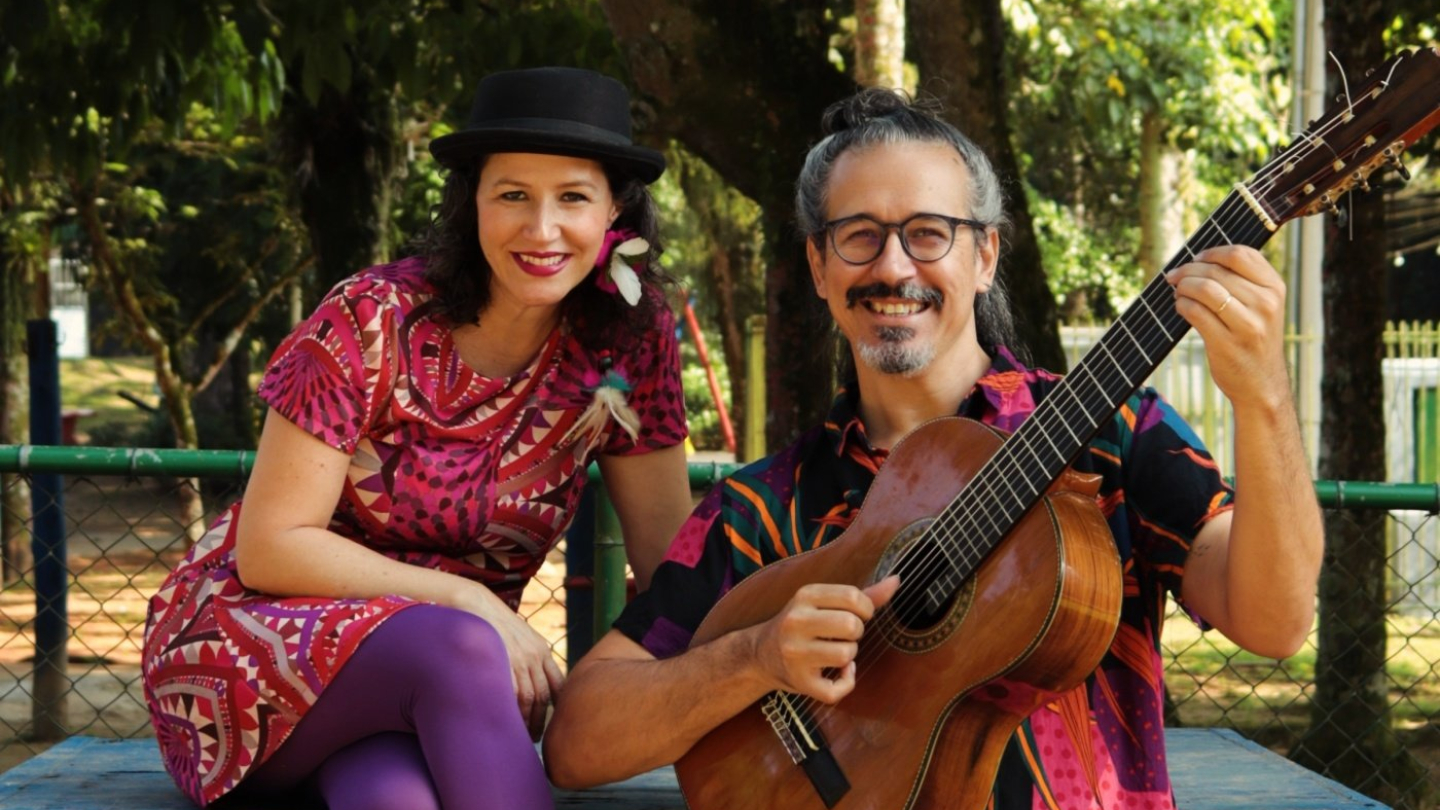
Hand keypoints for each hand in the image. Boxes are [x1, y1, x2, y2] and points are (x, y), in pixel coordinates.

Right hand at [462, 590, 564, 740]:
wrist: (476, 603)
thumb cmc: (495, 622)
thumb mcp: (521, 635)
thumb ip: (530, 655)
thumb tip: (531, 677)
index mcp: (542, 649)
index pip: (557, 683)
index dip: (558, 705)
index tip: (555, 721)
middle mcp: (534, 655)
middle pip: (543, 695)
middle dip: (540, 720)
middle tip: (534, 737)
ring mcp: (518, 658)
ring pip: (529, 698)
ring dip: (525, 720)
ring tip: (520, 735)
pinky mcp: (502, 661)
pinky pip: (511, 692)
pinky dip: (511, 710)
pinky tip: (507, 721)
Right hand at [751, 576, 898, 703]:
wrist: (760, 654)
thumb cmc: (802, 624)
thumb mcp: (823, 602)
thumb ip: (862, 594)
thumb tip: (896, 580)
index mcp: (804, 595)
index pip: (853, 597)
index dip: (865, 609)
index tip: (857, 615)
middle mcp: (796, 621)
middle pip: (852, 626)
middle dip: (857, 632)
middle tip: (844, 635)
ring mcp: (795, 653)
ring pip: (846, 655)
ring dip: (850, 656)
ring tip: (836, 651)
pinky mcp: (799, 681)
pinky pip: (837, 688)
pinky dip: (846, 682)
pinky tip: (839, 673)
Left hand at [1166, 245, 1289, 410]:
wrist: (1261, 384)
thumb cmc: (1253, 339)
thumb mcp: (1263, 306)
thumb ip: (1242, 281)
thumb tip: (1199, 258)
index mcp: (1275, 288)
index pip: (1241, 254)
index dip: (1212, 252)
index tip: (1196, 258)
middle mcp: (1265, 303)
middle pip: (1217, 271)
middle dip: (1188, 269)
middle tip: (1174, 276)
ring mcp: (1248, 324)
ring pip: (1204, 289)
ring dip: (1182, 286)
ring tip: (1177, 292)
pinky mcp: (1227, 343)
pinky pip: (1194, 312)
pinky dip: (1181, 305)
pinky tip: (1180, 307)